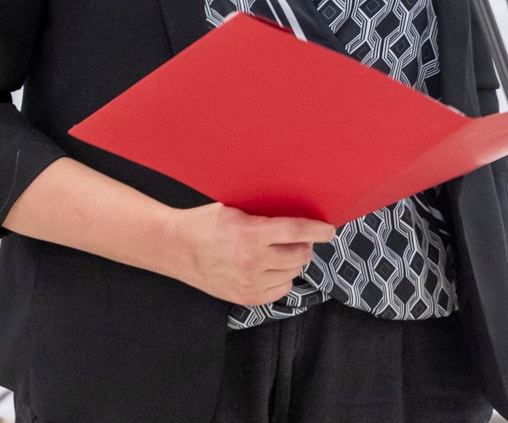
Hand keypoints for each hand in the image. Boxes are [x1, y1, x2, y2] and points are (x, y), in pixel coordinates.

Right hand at [162, 202, 335, 305]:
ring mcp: (249, 282)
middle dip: (304, 246)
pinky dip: (282, 279)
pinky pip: (279, 291)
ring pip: (291, 274)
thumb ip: (262, 215)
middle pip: (298, 255)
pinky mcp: (245, 298)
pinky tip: (272, 269)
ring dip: (292, 262)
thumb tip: (293, 215)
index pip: (295, 231)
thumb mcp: (234, 209)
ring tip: (281, 252)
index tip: (330, 230)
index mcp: (250, 233)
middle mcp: (252, 260)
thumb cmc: (206, 222)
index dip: (317, 230)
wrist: (177, 249)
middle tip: (299, 239)